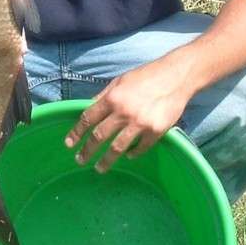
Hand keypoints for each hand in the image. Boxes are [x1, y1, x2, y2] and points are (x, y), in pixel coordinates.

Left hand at [64, 54, 192, 172]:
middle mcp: (124, 111)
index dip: (77, 133)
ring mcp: (141, 122)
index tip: (69, 144)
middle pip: (100, 136)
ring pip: (118, 148)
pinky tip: (128, 155)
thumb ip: (103, 96)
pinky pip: (141, 147)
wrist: (176, 76)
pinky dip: (133, 153)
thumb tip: (88, 108)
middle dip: (87, 151)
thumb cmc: (146, 76)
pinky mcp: (156, 130)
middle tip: (80, 160)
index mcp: (113, 98)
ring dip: (107, 160)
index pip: (88, 118)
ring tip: (100, 168)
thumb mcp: (120, 81)